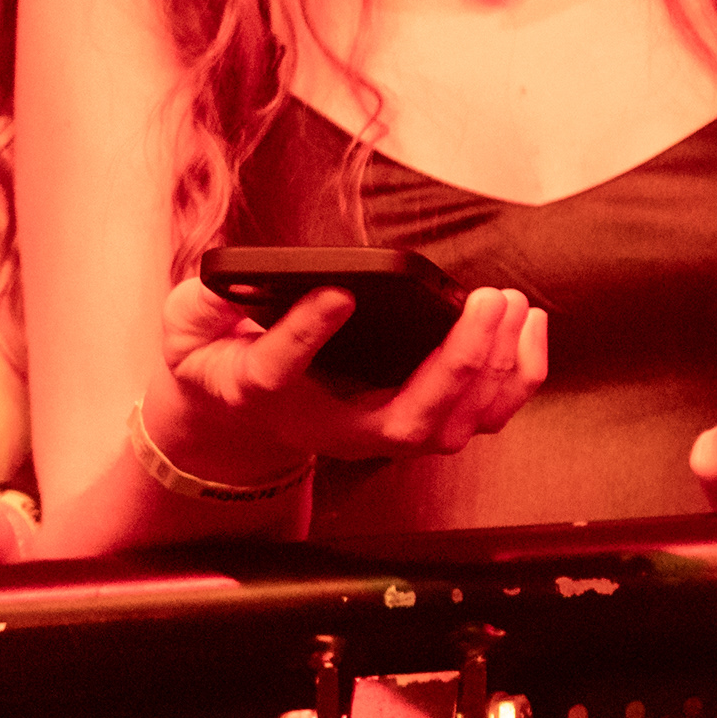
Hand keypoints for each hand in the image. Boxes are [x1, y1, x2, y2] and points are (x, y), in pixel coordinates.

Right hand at [152, 277, 545, 479]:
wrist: (245, 412)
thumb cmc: (225, 359)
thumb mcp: (188, 331)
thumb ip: (197, 309)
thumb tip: (226, 285)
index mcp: (264, 393)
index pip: (278, 372)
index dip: (305, 335)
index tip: (338, 293)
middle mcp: (332, 428)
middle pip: (406, 421)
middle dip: (457, 364)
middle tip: (486, 300)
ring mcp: (382, 432)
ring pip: (454, 427)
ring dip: (495, 367)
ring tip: (510, 303)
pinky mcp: (420, 423)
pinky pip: (483, 416)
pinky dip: (516, 375)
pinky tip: (528, 322)